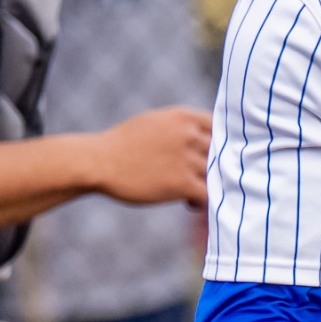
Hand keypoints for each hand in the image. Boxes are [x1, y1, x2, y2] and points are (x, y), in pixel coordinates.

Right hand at [92, 105, 210, 205]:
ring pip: (216, 174)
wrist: (99, 162)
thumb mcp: (155, 122)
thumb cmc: (124, 144)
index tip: (211, 156)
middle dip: (214, 166)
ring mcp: (187, 159)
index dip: (219, 143)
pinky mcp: (182, 183)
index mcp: (183, 117)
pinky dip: (203, 202)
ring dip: (207, 185)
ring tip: (189, 192)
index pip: (220, 127)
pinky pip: (209, 194)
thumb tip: (203, 137)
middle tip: (200, 178)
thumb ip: (181, 126)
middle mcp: (189, 135)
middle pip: (221, 152)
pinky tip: (188, 204)